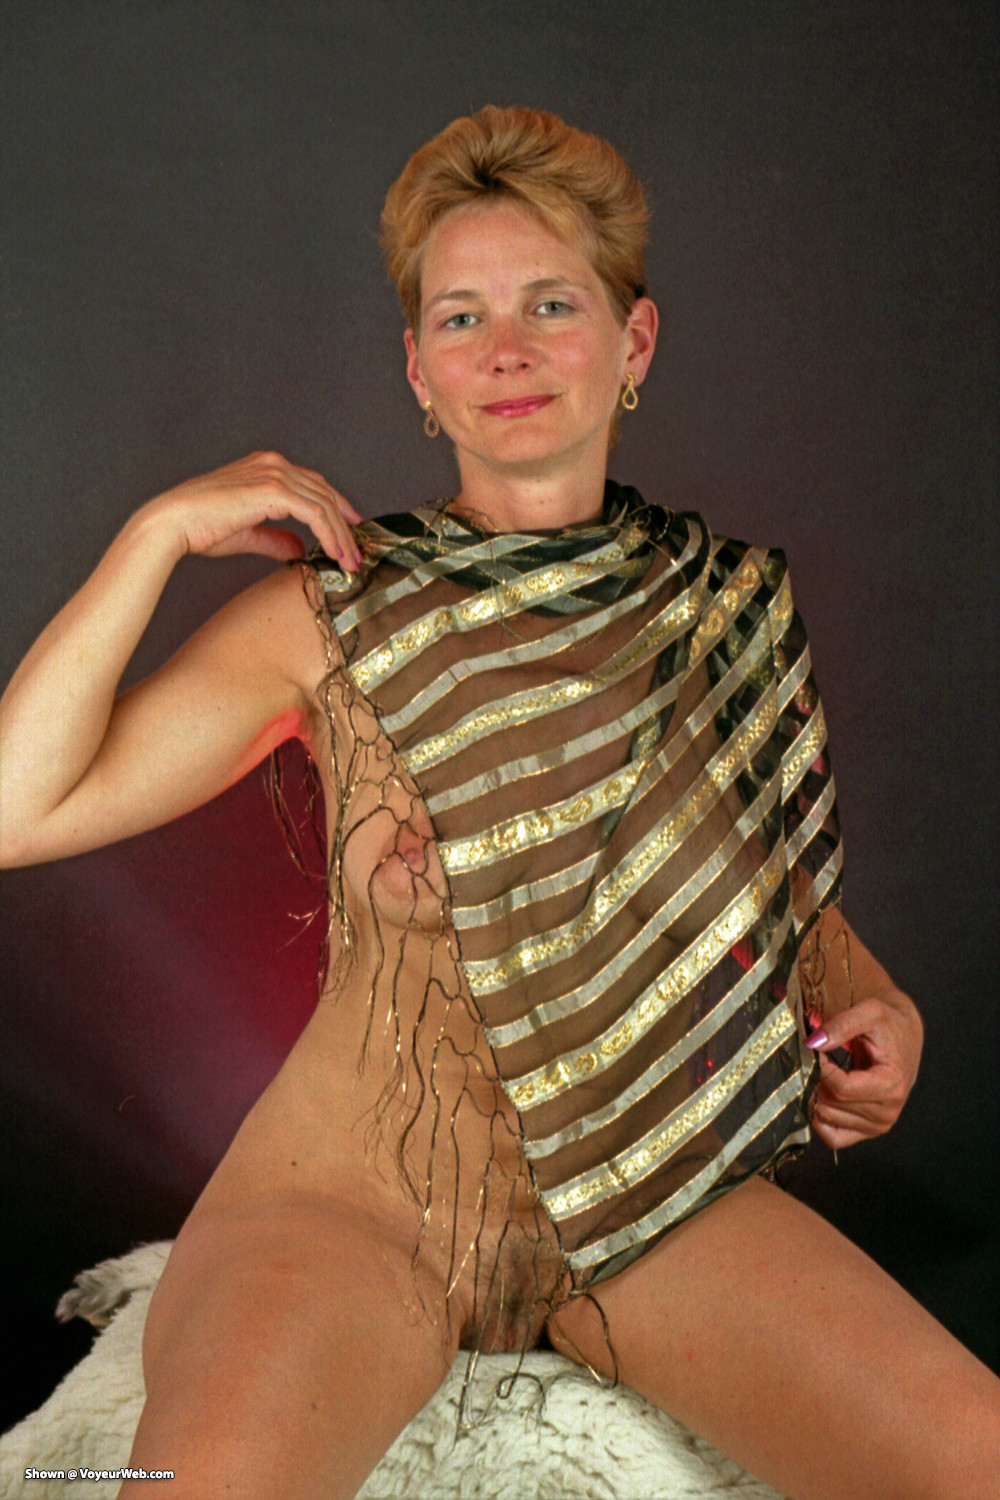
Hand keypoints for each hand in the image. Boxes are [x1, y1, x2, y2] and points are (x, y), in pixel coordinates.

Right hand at [136, 451, 363, 567]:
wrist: (174, 522)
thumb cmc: (200, 527)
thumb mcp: (247, 533)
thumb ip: (275, 538)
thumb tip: (298, 547)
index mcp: (266, 466)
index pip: (313, 484)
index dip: (337, 507)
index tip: (352, 530)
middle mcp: (273, 464)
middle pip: (324, 492)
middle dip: (345, 525)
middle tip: (357, 553)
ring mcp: (273, 473)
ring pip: (324, 503)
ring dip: (342, 535)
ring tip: (351, 561)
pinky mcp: (273, 490)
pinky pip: (314, 512)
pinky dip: (330, 534)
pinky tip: (336, 553)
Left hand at [805, 993, 922, 1149]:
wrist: (903, 1039)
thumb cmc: (888, 1026)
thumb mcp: (870, 1012)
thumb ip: (842, 1024)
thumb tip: (813, 1043)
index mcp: (893, 1084)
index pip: (842, 1088)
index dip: (820, 1068)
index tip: (813, 1048)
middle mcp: (888, 1111)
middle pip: (832, 1103)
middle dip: (814, 1079)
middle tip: (812, 1059)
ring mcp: (877, 1126)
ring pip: (827, 1118)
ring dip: (814, 1094)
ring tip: (819, 1072)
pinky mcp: (866, 1133)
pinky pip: (832, 1137)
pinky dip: (818, 1118)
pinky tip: (819, 1095)